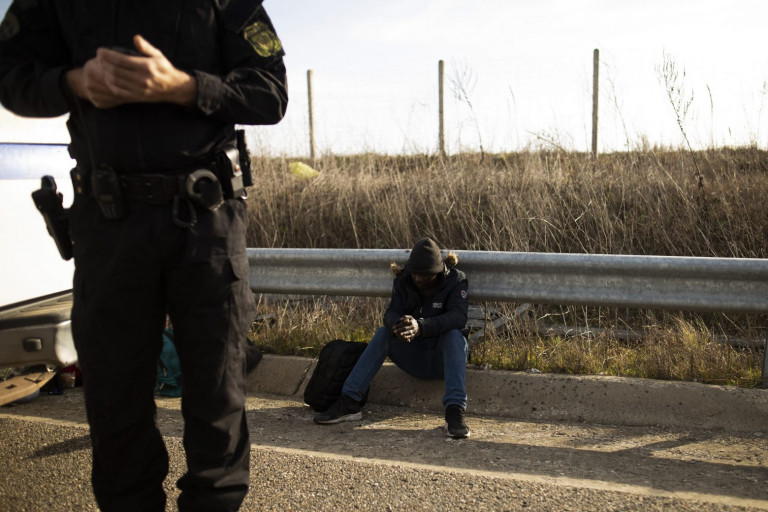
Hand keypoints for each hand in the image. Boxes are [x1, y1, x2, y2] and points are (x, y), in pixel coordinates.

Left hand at [66, 34, 196, 108]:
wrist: (175, 88)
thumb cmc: (165, 68)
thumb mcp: (158, 55)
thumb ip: (146, 47)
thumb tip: (135, 38)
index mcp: (146, 66)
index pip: (121, 60)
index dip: (107, 55)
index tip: (100, 51)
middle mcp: (142, 79)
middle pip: (115, 71)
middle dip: (103, 63)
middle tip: (98, 58)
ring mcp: (139, 89)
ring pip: (115, 81)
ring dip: (105, 73)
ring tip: (101, 66)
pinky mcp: (138, 97)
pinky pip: (119, 91)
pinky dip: (110, 84)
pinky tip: (108, 78)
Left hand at [393, 315, 419, 341]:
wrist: (419, 327)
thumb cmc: (412, 321)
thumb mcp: (410, 317)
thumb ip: (405, 317)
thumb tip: (400, 319)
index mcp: (411, 321)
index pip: (403, 323)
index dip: (398, 325)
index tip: (393, 327)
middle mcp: (412, 326)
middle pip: (405, 328)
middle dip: (399, 330)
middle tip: (394, 331)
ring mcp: (414, 330)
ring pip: (408, 332)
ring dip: (404, 333)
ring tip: (399, 334)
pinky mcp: (414, 334)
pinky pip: (410, 336)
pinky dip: (407, 336)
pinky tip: (404, 337)